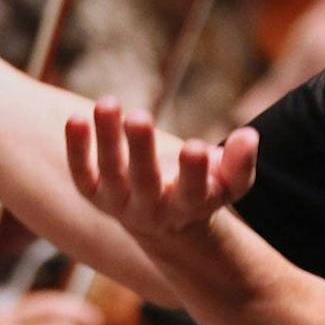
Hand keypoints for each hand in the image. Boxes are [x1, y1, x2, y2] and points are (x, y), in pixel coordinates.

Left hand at [65, 99, 256, 245]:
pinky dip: (76, 149)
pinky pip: (82, 173)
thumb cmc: (204, 189)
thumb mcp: (230, 181)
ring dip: (106, 138)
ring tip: (107, 102)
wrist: (165, 221)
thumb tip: (249, 137)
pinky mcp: (94, 193)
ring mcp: (119, 202)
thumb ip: (241, 163)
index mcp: (190, 206)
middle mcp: (151, 209)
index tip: (196, 147)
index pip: (193, 192)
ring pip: (110, 172)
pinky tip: (76, 119)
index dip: (194, 172)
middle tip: (140, 117)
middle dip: (141, 150)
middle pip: (144, 181)